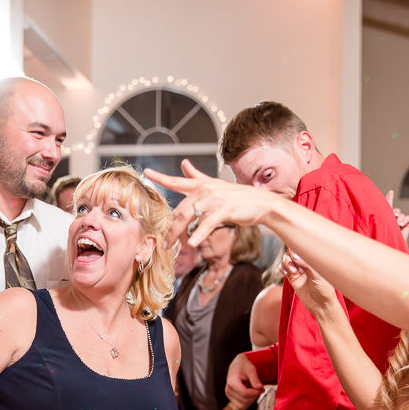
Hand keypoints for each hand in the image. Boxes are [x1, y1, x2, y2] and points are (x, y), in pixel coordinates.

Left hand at [144, 160, 277, 248]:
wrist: (262, 203)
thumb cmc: (238, 197)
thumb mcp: (215, 184)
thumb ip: (197, 176)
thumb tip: (184, 163)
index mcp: (201, 184)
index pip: (177, 181)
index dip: (161, 177)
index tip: (146, 172)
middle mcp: (205, 190)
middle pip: (179, 209)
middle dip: (170, 228)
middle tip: (164, 243)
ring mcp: (214, 199)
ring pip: (187, 216)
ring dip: (177, 233)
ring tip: (170, 246)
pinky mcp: (224, 210)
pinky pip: (206, 224)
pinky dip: (198, 234)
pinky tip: (192, 243)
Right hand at [225, 353, 263, 409]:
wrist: (236, 366)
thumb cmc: (243, 366)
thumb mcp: (251, 369)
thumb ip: (255, 379)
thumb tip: (261, 388)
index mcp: (232, 382)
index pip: (245, 393)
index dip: (255, 393)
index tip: (262, 388)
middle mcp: (228, 390)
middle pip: (245, 400)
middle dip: (255, 396)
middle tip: (260, 389)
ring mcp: (229, 395)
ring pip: (242, 406)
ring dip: (251, 400)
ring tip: (255, 391)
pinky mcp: (231, 398)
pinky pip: (241, 406)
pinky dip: (248, 402)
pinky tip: (250, 394)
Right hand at [280, 250, 339, 319]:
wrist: (321, 305)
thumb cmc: (325, 290)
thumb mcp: (318, 275)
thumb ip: (306, 264)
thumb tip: (295, 255)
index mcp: (314, 260)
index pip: (303, 248)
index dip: (297, 249)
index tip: (297, 256)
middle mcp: (305, 263)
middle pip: (292, 252)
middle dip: (291, 256)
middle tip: (297, 267)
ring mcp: (298, 270)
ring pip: (286, 259)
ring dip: (287, 263)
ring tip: (294, 272)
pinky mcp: (292, 278)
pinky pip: (283, 268)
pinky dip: (282, 268)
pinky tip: (287, 273)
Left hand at [385, 190, 408, 241]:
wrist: (390, 244)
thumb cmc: (383, 235)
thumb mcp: (381, 222)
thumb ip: (384, 213)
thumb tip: (384, 202)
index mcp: (384, 217)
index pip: (387, 206)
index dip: (389, 198)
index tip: (390, 192)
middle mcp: (392, 218)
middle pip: (396, 209)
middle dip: (395, 212)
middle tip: (393, 216)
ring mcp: (399, 221)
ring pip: (402, 214)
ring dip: (400, 217)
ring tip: (398, 223)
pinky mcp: (406, 224)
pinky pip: (408, 217)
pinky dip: (405, 219)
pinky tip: (402, 223)